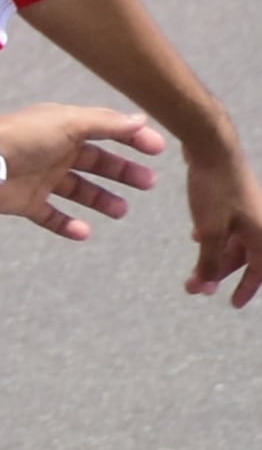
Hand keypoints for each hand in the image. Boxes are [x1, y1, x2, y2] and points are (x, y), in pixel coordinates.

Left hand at [0, 103, 163, 238]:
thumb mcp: (69, 123)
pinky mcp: (26, 202)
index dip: (132, 139)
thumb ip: (106, 122)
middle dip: (123, 173)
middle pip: (96, 163)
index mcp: (64, 129)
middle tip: (149, 184)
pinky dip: (67, 225)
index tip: (158, 151)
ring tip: (121, 211)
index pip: (105, 132)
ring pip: (78, 191)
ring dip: (101, 200)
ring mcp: (41, 178)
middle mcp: (54, 152)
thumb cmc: (24, 137)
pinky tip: (84, 232)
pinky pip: (51, 216)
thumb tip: (141, 120)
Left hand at [180, 128, 260, 306]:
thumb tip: (206, 288)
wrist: (212, 146)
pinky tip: (195, 237)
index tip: (231, 303)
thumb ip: (209, 261)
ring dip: (214, 255)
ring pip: (234, 241)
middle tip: (195, 287)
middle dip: (219, 273)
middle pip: (245, 257)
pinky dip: (215, 235)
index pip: (261, 270)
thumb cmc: (216, 189)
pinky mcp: (236, 198)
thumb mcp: (210, 230)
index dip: (247, 289)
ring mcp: (249, 209)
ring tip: (193, 267)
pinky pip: (229, 225)